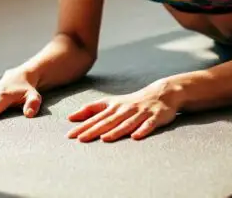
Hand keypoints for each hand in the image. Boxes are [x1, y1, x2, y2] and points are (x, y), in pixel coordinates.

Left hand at [66, 82, 180, 142]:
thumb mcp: (111, 103)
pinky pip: (148, 125)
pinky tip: (136, 136)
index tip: (70, 135)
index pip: (96, 118)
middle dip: (94, 130)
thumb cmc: (132, 102)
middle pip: (108, 121)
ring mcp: (141, 113)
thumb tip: (70, 117)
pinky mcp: (155, 117)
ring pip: (127, 123)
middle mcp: (126, 110)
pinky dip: (142, 130)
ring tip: (105, 138)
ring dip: (116, 131)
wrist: (161, 93)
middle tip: (80, 139)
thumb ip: (92, 109)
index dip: (83, 126)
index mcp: (114, 107)